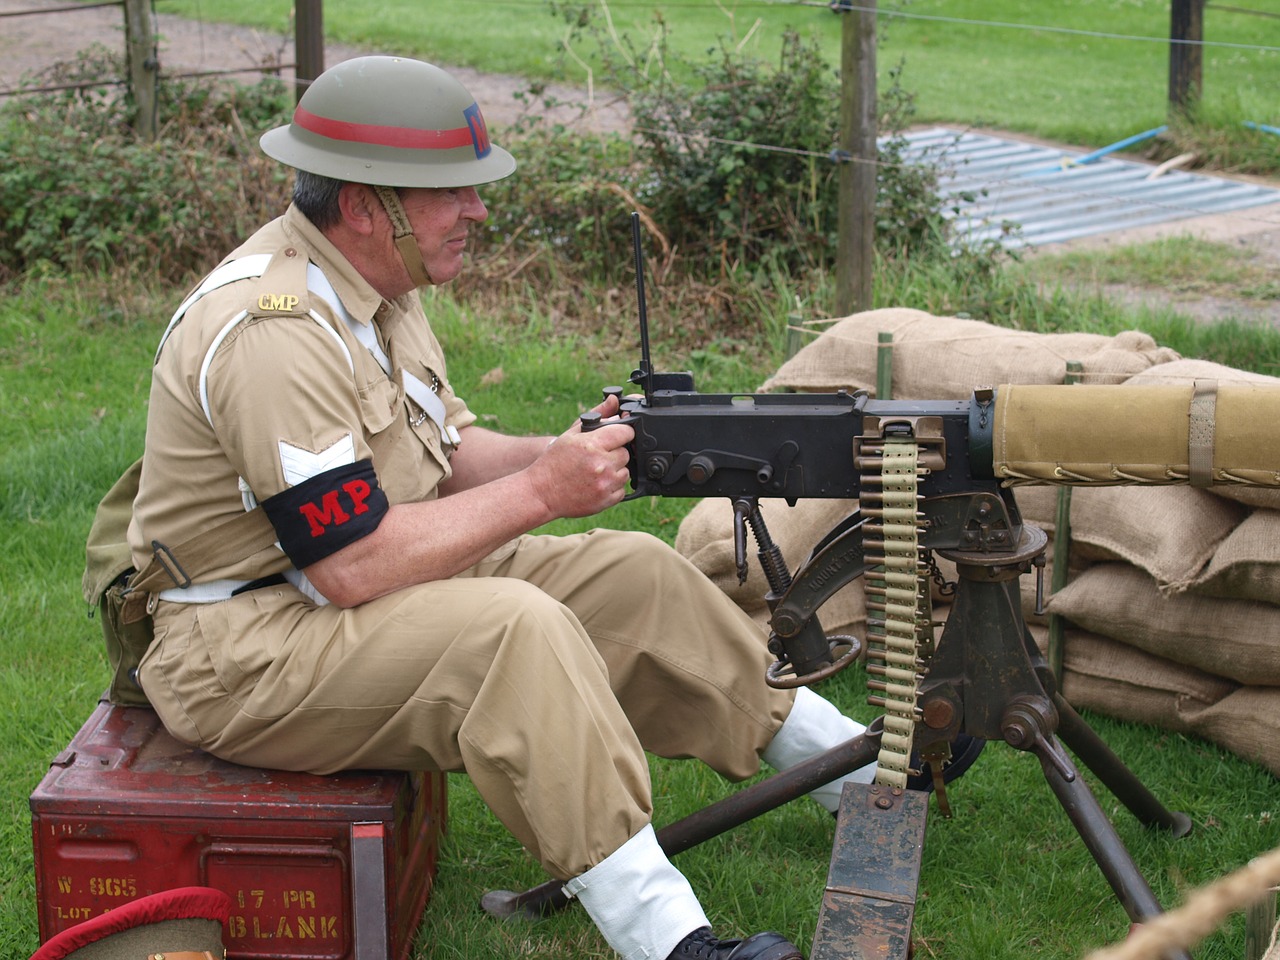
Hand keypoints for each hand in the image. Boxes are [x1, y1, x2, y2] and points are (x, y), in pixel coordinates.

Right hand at [527, 398, 634, 518]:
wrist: (541, 492)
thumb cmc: (554, 461)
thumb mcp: (571, 434)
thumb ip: (597, 415)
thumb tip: (615, 401)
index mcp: (592, 444)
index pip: (625, 432)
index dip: (622, 432)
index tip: (617, 435)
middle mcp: (601, 464)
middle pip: (626, 452)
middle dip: (616, 452)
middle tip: (599, 456)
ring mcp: (604, 484)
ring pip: (625, 471)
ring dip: (615, 470)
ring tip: (596, 470)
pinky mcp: (606, 500)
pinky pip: (622, 490)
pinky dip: (612, 487)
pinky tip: (596, 483)